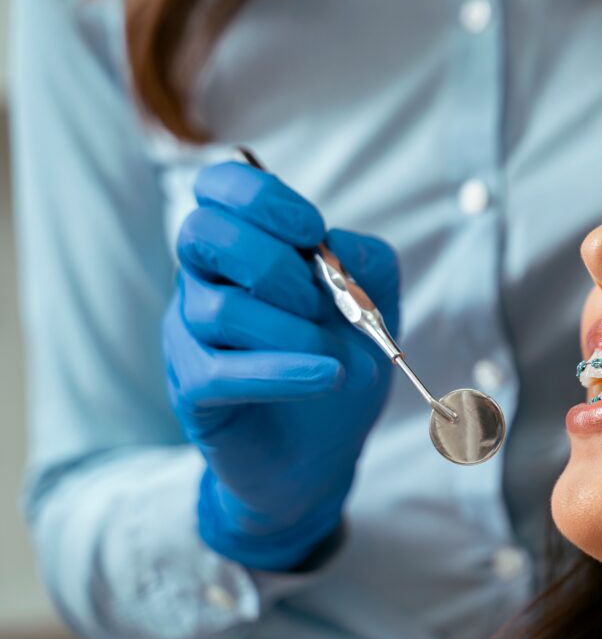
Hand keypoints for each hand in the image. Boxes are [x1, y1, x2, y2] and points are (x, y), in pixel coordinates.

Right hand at [162, 162, 399, 569]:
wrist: (321, 450)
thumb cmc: (338, 360)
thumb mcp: (373, 304)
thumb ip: (366, 262)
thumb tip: (337, 243)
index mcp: (242, 246)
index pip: (218, 187)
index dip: (261, 196)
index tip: (312, 230)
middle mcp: (203, 281)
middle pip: (204, 234)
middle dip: (273, 261)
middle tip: (320, 299)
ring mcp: (190, 336)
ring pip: (219, 309)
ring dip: (294, 329)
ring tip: (339, 358)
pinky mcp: (193, 390)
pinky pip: (225, 370)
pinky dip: (285, 371)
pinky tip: (330, 376)